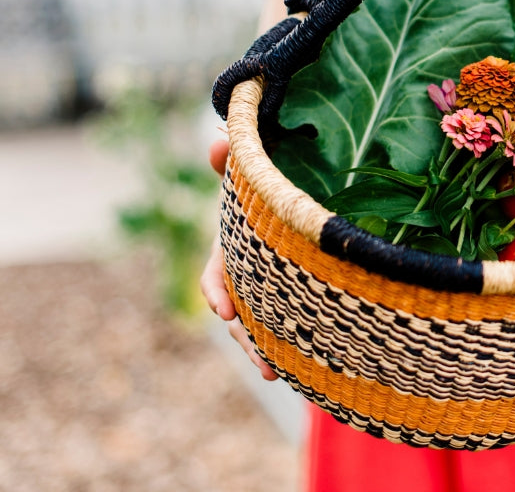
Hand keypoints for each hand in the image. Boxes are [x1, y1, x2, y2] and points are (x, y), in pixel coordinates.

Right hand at [200, 139, 278, 380]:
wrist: (296, 208)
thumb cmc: (269, 192)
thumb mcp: (253, 178)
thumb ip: (236, 163)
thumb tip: (218, 141)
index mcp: (233, 248)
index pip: (215, 274)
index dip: (216, 292)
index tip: (222, 309)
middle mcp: (244, 275)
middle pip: (236, 312)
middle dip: (242, 335)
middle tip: (259, 357)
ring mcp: (264, 292)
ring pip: (256, 327)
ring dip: (261, 351)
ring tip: (272, 373)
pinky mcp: (289, 302)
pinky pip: (282, 329)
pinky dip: (286, 350)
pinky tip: (298, 371)